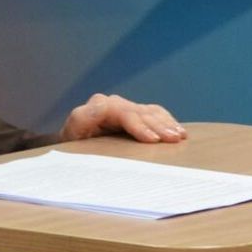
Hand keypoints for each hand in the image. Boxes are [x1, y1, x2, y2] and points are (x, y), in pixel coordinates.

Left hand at [60, 93, 186, 143]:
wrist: (73, 146)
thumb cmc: (72, 145)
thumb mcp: (71, 133)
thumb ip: (82, 118)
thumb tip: (102, 105)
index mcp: (98, 107)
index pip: (123, 113)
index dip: (139, 125)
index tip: (153, 140)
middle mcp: (114, 104)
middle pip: (141, 112)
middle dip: (159, 126)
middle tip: (174, 139)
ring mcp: (126, 108)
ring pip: (151, 112)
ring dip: (168, 123)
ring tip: (180, 136)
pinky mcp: (135, 114)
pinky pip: (155, 114)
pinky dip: (168, 122)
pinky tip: (179, 132)